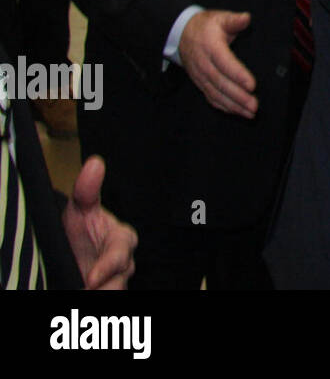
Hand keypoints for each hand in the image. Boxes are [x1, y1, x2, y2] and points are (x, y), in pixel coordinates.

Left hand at [62, 156, 137, 289]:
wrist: (72, 253)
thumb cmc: (80, 231)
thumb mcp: (79, 209)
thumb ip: (87, 190)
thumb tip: (95, 163)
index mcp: (123, 239)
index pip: (120, 254)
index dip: (106, 266)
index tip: (90, 277)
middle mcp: (125, 262)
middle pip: (120, 279)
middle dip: (105, 286)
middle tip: (86, 289)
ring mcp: (118, 280)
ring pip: (116, 291)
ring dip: (102, 293)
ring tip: (83, 292)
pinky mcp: (111, 291)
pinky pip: (110, 297)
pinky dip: (100, 296)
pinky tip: (84, 292)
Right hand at [177, 9, 257, 117]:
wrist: (181, 33)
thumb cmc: (205, 26)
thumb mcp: (219, 18)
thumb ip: (234, 20)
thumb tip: (246, 18)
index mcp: (211, 47)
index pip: (225, 63)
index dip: (238, 75)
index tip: (252, 85)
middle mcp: (204, 64)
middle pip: (221, 83)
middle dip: (238, 96)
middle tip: (254, 105)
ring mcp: (200, 75)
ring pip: (216, 94)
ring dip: (233, 105)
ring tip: (249, 112)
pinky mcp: (199, 82)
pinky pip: (210, 97)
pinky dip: (223, 106)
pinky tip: (236, 111)